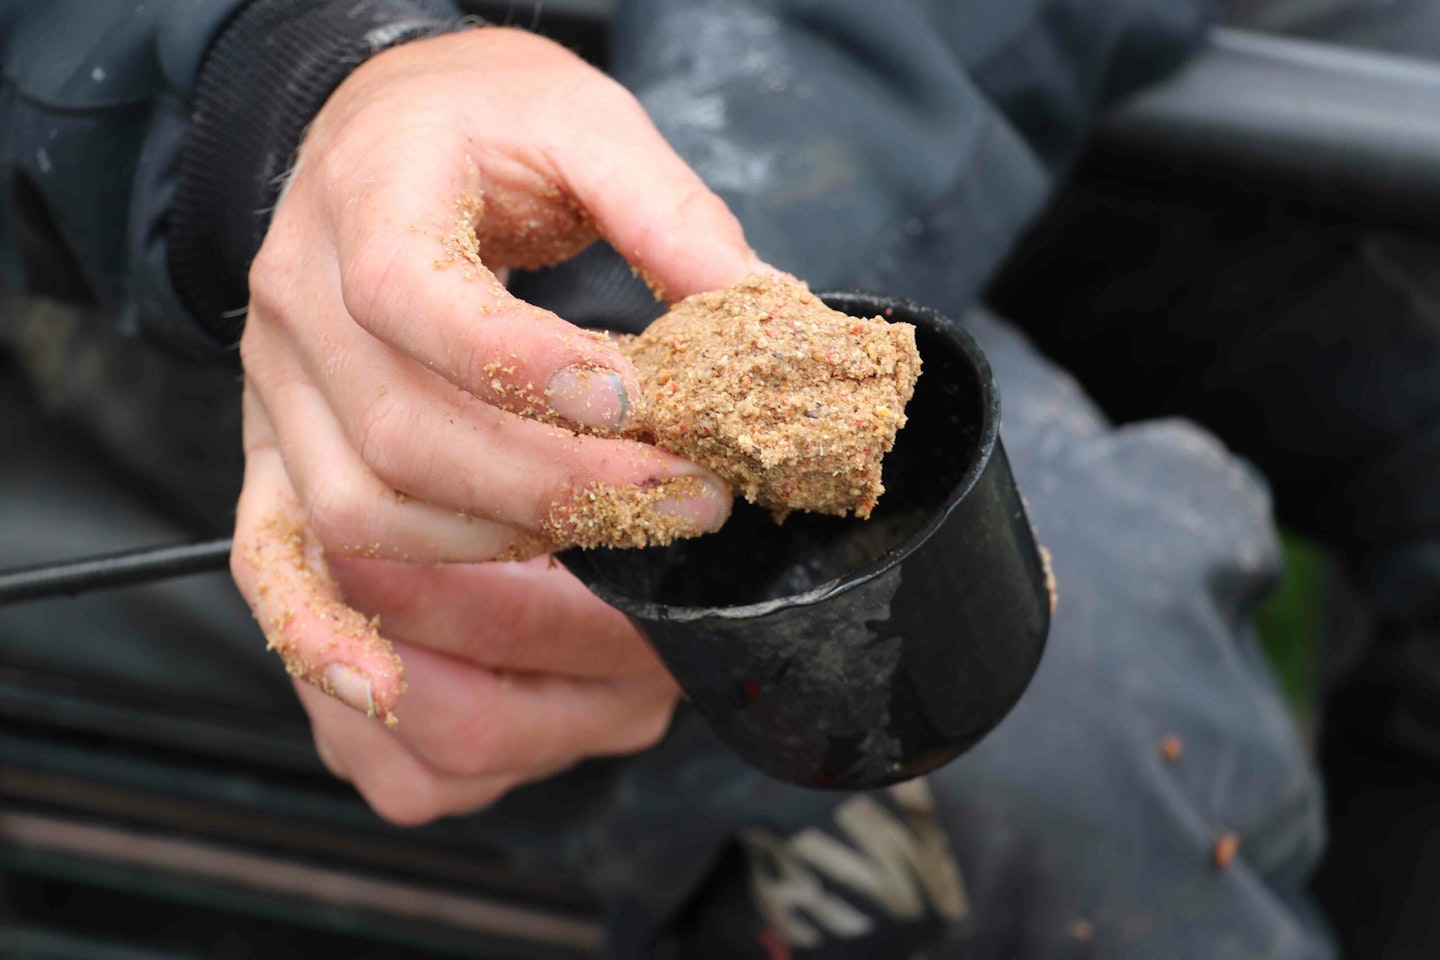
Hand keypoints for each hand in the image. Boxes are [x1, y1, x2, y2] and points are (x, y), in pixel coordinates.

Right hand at [230, 27, 765, 820]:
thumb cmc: (482, 120)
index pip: (413, 297)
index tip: (647, 409)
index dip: (528, 369)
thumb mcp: (587, 124)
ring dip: (495, 562)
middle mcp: (296, 308)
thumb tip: (767, 323)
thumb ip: (671, 217)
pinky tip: (391, 685)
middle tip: (691, 503)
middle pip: (403, 438)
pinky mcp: (276, 453)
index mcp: (366, 199)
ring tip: (621, 557)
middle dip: (561, 494)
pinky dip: (326, 637)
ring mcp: (274, 393)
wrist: (379, 122)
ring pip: (361, 516)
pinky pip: (275, 564)